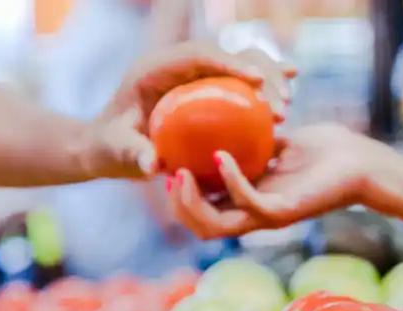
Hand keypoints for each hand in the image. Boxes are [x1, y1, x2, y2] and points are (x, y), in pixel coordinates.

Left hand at [81, 42, 296, 180]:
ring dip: (268, 76)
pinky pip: (241, 77)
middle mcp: (178, 64)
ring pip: (239, 61)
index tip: (258, 80)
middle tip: (282, 103)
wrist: (109, 143)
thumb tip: (153, 165)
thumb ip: (133, 154)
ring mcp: (195, 74)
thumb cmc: (112, 147)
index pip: (197, 55)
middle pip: (226, 54)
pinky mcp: (208, 85)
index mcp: (155, 69)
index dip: (229, 62)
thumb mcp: (117, 152)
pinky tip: (293, 81)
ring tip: (288, 103)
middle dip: (259, 70)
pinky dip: (266, 79)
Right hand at [167, 124, 397, 238]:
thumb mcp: (283, 143)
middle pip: (201, 227)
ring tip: (182, 172)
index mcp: (252, 199)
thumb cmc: (329, 151)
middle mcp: (256, 214)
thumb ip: (259, 140)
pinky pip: (247, 203)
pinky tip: (221, 155)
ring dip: (191, 202)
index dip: (180, 195)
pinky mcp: (284, 212)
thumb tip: (236, 118)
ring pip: (215, 227)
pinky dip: (230, 180)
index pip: (205, 210)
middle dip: (177, 204)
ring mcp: (269, 216)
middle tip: (169, 173)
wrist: (363, 163)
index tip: (168, 166)